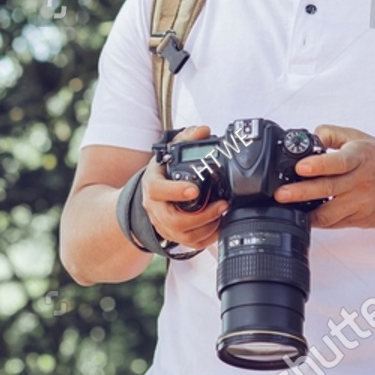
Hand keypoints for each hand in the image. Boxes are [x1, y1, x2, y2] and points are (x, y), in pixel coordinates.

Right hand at [141, 125, 229, 252]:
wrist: (151, 195)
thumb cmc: (163, 174)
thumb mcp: (170, 153)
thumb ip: (187, 139)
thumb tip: (203, 130)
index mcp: (152, 186)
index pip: (158, 190)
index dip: (176, 191)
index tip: (194, 190)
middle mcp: (155, 208)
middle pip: (174, 220)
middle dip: (202, 215)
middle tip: (222, 205)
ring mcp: (163, 225)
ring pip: (184, 235)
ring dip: (208, 226)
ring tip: (223, 213)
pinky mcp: (174, 236)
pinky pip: (191, 244)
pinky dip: (208, 238)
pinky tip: (219, 226)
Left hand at [272, 124, 374, 229]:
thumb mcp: (360, 138)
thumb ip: (332, 134)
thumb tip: (308, 137)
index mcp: (361, 158)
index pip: (338, 162)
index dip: (318, 165)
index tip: (300, 167)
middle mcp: (362, 182)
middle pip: (327, 189)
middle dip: (300, 193)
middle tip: (280, 195)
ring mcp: (362, 203)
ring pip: (329, 213)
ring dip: (306, 212)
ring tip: (287, 209)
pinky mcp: (360, 220)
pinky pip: (334, 223)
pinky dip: (318, 220)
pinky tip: (305, 215)